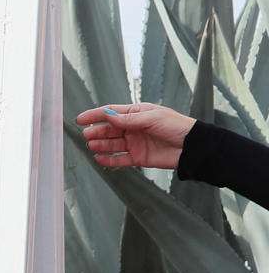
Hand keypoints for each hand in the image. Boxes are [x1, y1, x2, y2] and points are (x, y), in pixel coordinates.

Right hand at [74, 101, 194, 170]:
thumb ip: (128, 119)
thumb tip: (108, 116)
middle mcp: (133, 128)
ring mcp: (135, 143)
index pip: (111, 113)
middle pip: (109, 129)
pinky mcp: (138, 157)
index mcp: (137, 114)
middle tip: (86, 135)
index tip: (81, 119)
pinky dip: (109, 160)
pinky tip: (99, 159)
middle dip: (97, 132)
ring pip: (112, 144)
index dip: (95, 115)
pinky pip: (119, 159)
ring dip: (101, 145)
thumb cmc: (176, 126)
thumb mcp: (151, 118)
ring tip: (92, 146)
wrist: (191, 146)